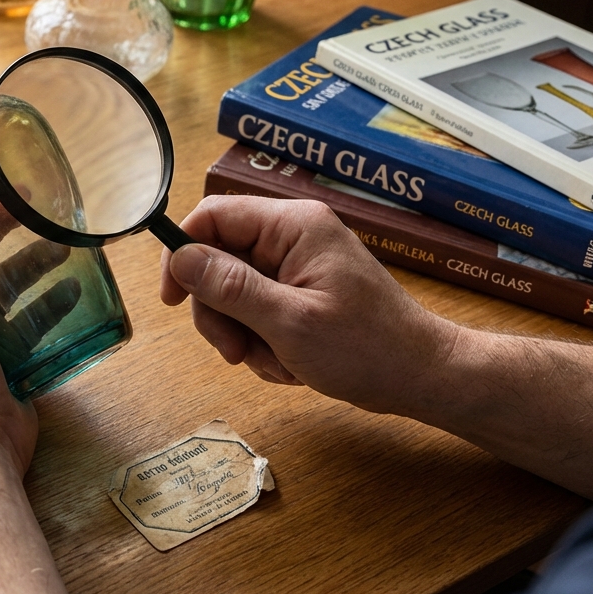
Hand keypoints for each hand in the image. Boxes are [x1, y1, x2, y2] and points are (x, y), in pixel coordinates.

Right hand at [159, 195, 459, 413]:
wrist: (420, 377)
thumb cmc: (367, 348)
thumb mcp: (289, 322)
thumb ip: (231, 288)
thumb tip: (181, 257)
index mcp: (293, 225)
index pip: (212, 216)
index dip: (182, 253)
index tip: (172, 299)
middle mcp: (292, 235)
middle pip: (217, 260)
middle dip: (219, 312)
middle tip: (235, 351)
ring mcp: (296, 263)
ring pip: (232, 292)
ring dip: (242, 334)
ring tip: (275, 362)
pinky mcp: (300, 290)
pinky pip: (255, 310)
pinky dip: (262, 342)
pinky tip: (289, 363)